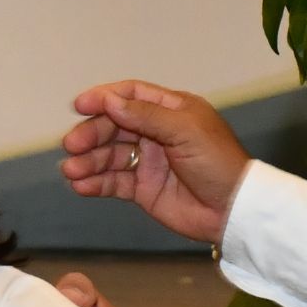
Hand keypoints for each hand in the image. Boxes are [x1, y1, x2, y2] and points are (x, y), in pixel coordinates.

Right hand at [59, 80, 252, 246]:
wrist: (234, 210)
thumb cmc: (218, 162)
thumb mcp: (185, 130)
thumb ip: (146, 116)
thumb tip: (109, 101)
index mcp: (171, 111)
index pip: (131, 96)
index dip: (104, 99)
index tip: (80, 106)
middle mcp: (156, 133)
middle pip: (113, 126)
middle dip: (91, 134)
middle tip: (72, 146)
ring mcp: (148, 161)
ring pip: (109, 155)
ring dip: (88, 161)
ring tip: (72, 171)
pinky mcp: (142, 189)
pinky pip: (112, 182)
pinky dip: (95, 183)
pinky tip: (81, 186)